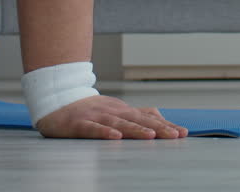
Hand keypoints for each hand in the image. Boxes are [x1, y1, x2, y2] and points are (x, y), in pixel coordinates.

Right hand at [34, 95, 188, 139]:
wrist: (56, 100)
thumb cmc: (89, 109)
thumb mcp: (116, 109)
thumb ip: (138, 114)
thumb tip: (161, 117)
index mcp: (123, 110)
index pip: (148, 118)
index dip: (166, 125)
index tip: (183, 133)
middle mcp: (113, 112)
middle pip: (139, 120)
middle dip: (158, 128)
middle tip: (175, 135)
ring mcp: (97, 117)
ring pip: (119, 124)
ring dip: (136, 129)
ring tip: (152, 136)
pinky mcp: (80, 124)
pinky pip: (94, 129)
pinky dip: (105, 133)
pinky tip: (115, 138)